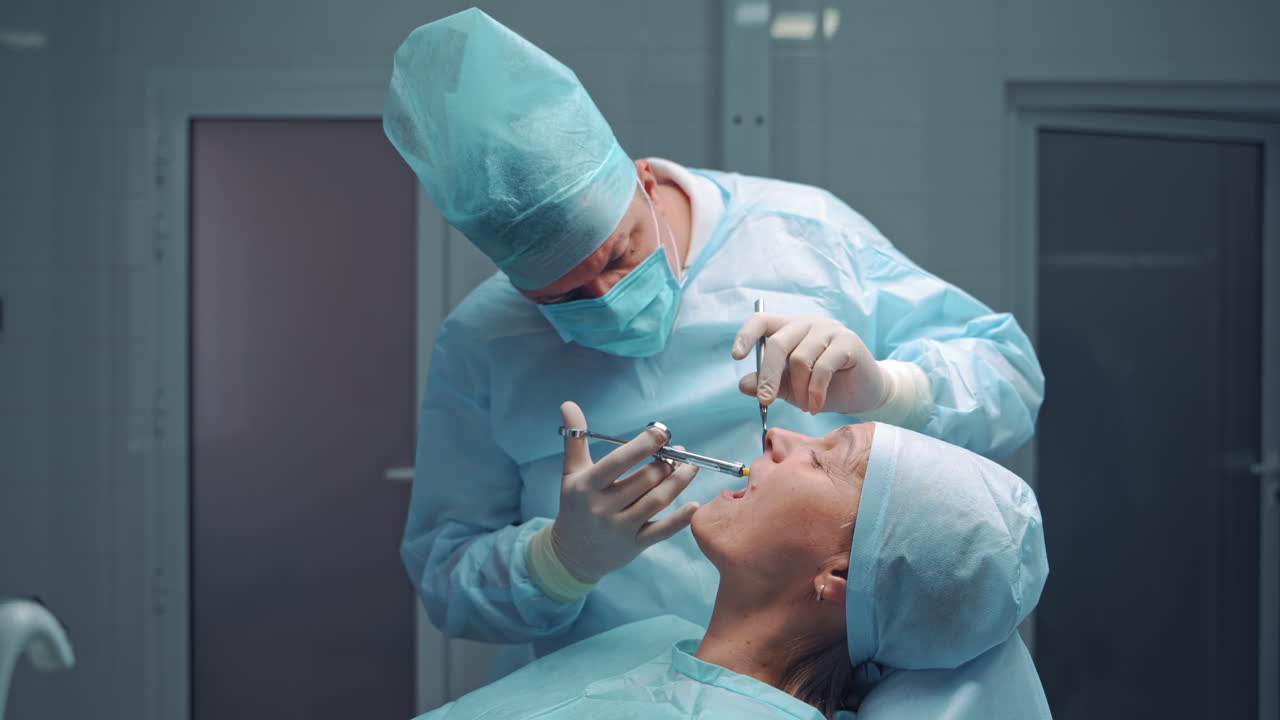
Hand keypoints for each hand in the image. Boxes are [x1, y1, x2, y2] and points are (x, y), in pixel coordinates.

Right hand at [550, 401, 699, 582]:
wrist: (571, 554)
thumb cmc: (575, 505)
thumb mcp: (571, 473)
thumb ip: (575, 438)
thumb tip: (569, 404)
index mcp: (588, 486)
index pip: (618, 462)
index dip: (643, 445)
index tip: (662, 432)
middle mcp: (603, 508)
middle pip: (644, 480)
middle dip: (665, 463)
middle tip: (678, 451)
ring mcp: (620, 528)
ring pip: (656, 501)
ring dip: (678, 482)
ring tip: (689, 467)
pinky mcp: (634, 545)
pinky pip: (661, 531)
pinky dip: (680, 519)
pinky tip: (694, 505)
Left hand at [731, 313, 890, 414]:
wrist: (863, 393)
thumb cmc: (824, 387)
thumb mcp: (790, 388)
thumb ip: (768, 384)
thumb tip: (743, 384)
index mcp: (790, 328)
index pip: (762, 321)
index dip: (746, 335)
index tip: (737, 356)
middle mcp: (808, 323)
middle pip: (777, 343)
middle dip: (768, 376)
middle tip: (767, 400)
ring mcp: (829, 330)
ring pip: (800, 358)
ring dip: (799, 389)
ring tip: (806, 405)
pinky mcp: (848, 342)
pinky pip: (822, 368)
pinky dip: (815, 392)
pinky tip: (816, 406)